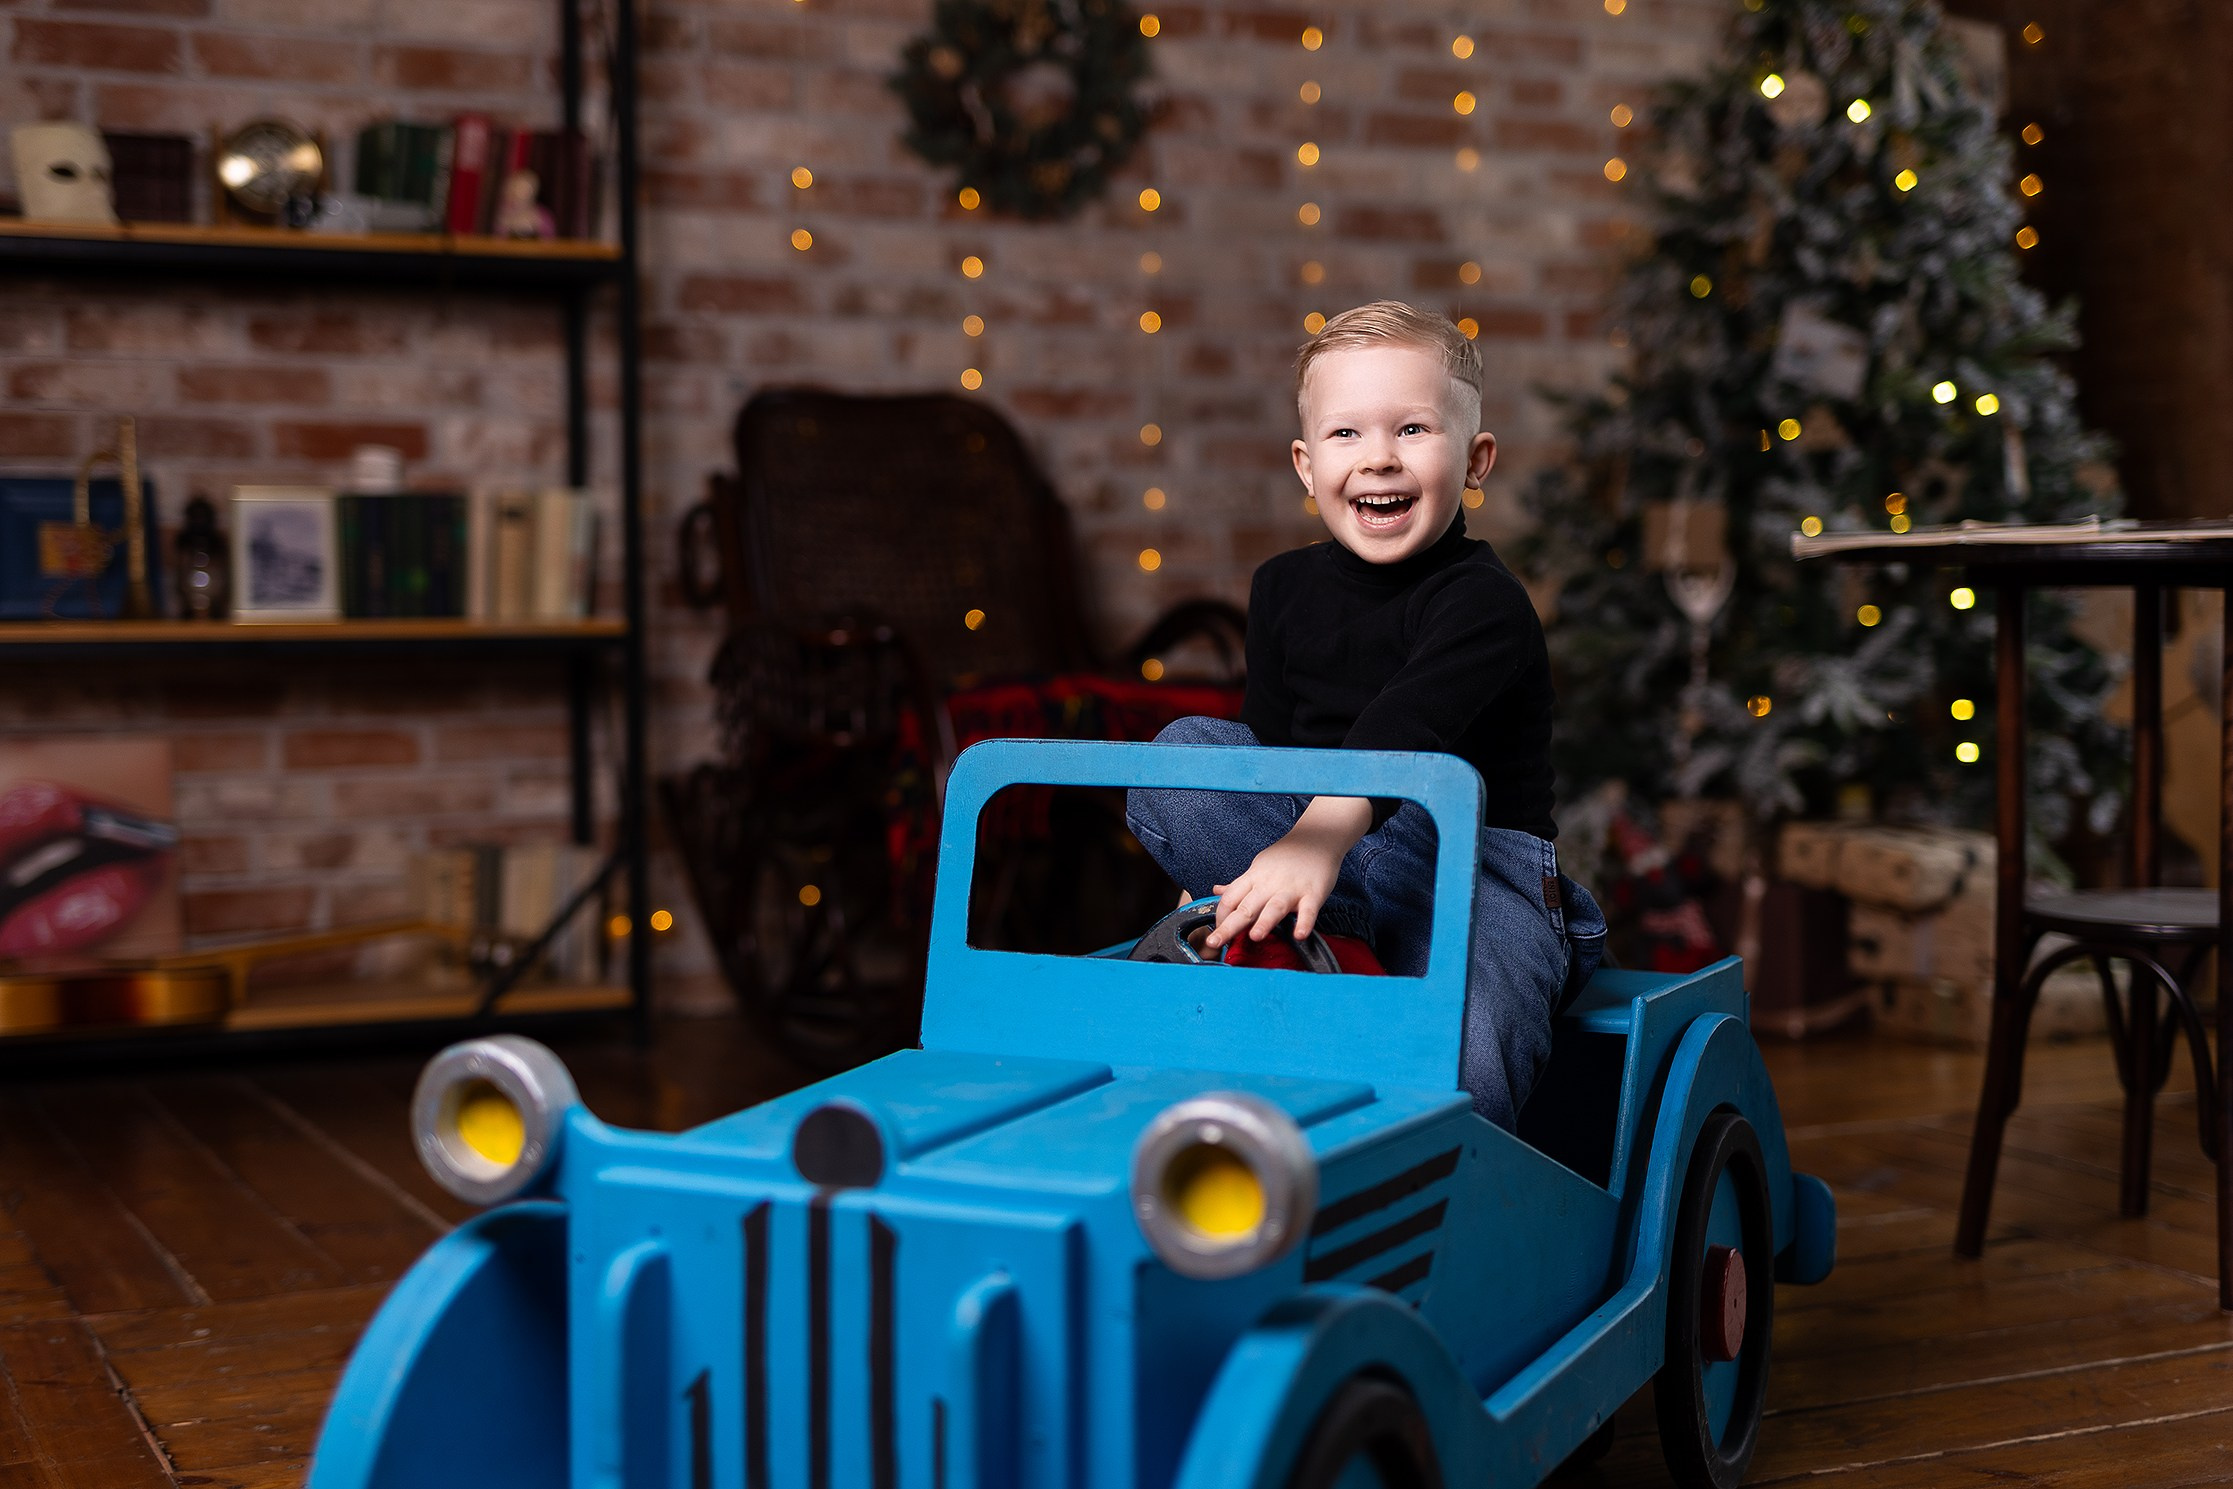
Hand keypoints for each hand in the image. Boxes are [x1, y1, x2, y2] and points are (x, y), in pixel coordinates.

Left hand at [1205, 796, 1372, 950]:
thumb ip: (1239, 884)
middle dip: (1228, 926)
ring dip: (1264, 922)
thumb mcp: (1258, 867)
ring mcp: (1291, 889)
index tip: (1215, 935)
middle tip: (1214, 942)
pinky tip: (1300, 935)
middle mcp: (1269, 884)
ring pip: (1274, 907)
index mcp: (1253, 878)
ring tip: (1255, 937)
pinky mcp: (1313, 893)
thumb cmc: (1286, 857)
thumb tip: (1217, 891)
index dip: (1220, 917)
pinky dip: (1305, 923)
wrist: (1317, 838)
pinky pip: (1309, 910)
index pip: (1230, 899)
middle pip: (1245, 907)